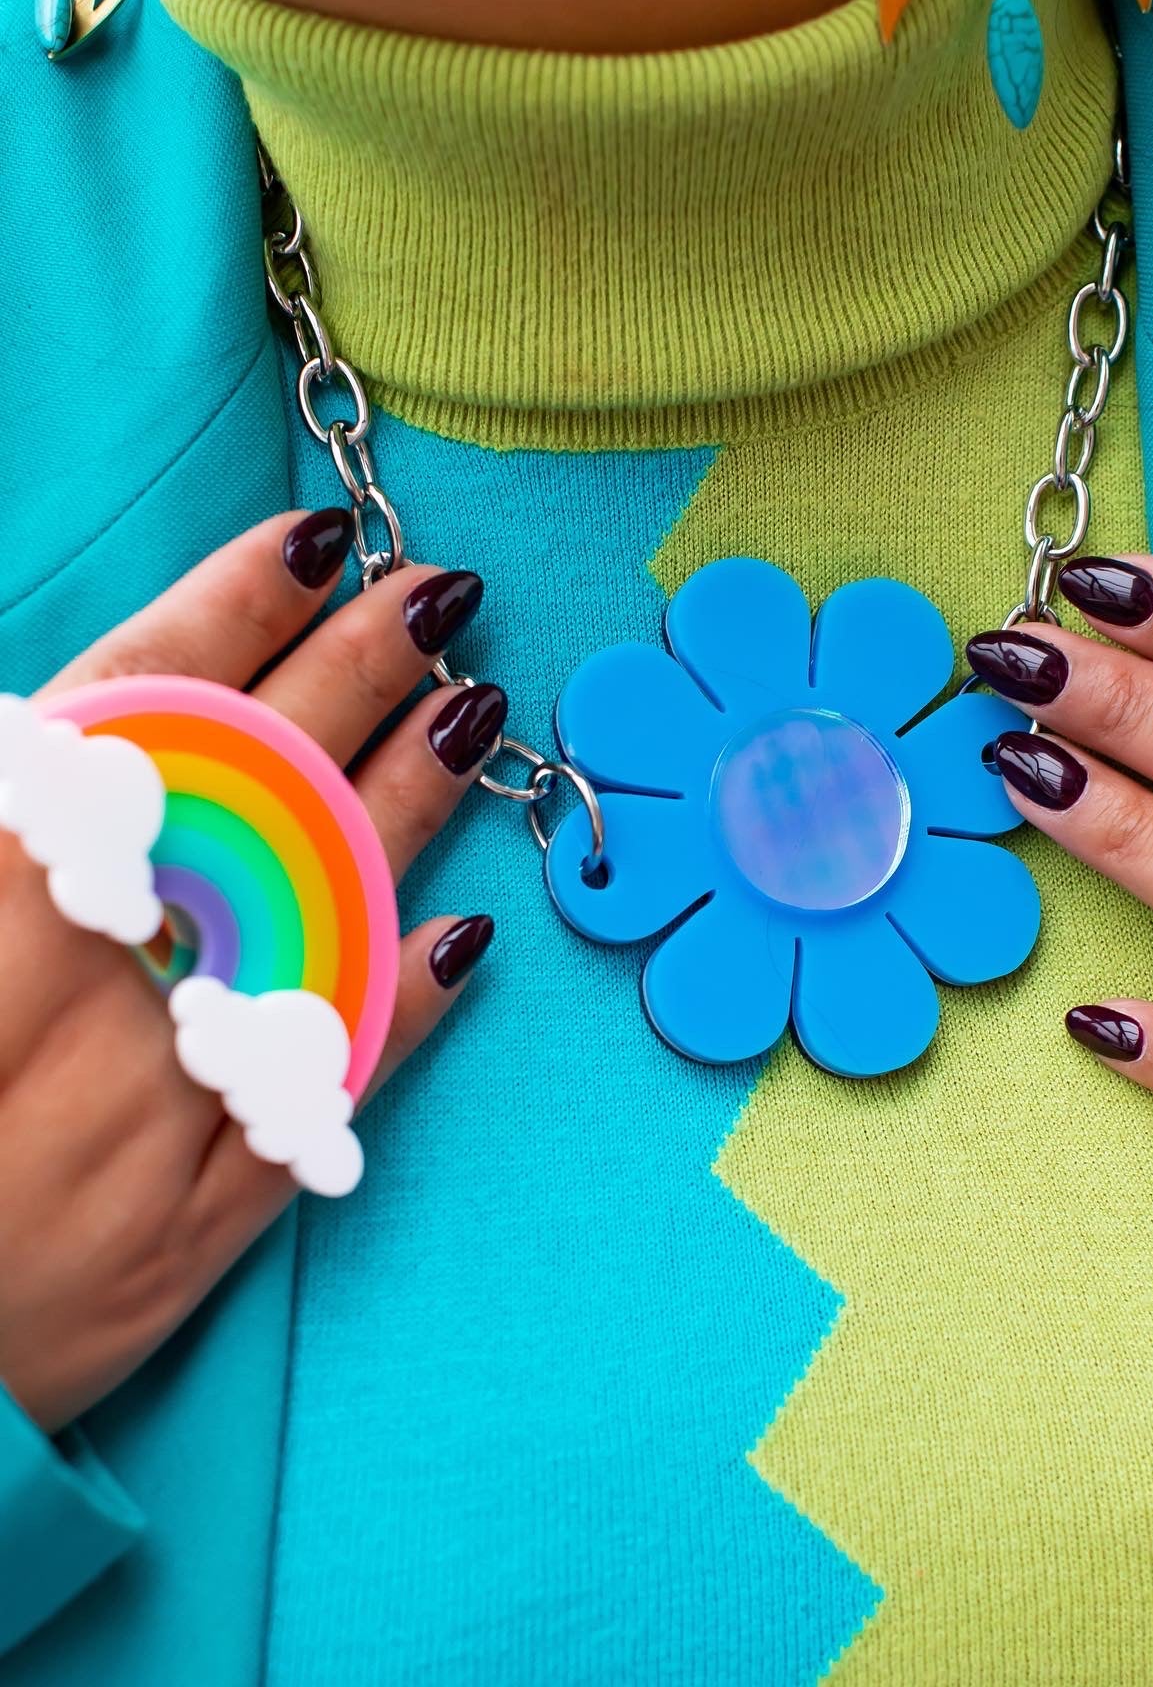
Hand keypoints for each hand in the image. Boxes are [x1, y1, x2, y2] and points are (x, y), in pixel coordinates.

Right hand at [0, 512, 502, 1430]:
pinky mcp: (188, 1229)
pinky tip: (469, 935)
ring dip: (396, 815)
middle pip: (236, 803)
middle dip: (347, 680)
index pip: (122, 719)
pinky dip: (400, 1015)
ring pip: (303, 928)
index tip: (315, 542)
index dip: (227, 614)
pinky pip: (319, 1101)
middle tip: (435, 596)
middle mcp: (63, 998)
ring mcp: (140, 1118)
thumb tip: (77, 723)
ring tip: (469, 716)